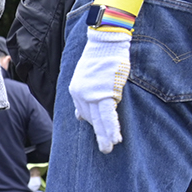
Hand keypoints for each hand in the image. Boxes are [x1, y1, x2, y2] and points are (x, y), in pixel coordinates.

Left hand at [69, 28, 131, 152]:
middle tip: (105, 149)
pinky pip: (107, 114)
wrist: (105, 42)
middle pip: (91, 118)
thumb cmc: (101, 56)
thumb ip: (86, 95)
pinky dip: (111, 127)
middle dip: (99, 134)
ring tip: (109, 148)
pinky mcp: (103, 92)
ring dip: (106, 135)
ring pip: (99, 120)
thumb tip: (81, 117)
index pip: (85, 112)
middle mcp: (80, 94)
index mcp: (76, 91)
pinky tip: (115, 137)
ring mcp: (90, 94)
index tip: (102, 132)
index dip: (95, 123)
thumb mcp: (89, 76)